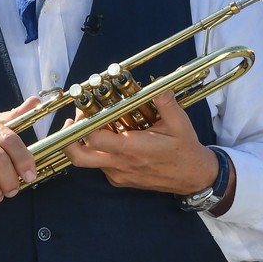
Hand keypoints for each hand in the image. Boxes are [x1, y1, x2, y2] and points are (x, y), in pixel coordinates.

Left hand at [61, 91, 218, 195]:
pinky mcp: (120, 180)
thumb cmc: (185, 150)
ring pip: (88, 161)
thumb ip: (165, 101)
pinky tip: (108, 136)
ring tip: (90, 124)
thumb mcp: (179, 122)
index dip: (83, 122)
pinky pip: (100, 166)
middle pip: (79, 157)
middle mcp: (120, 164)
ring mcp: (118, 175)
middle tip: (74, 120)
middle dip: (69, 138)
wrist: (193, 178)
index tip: (84, 107)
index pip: (93, 137)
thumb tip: (156, 81)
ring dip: (83, 143)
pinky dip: (97, 151)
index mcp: (131, 149)